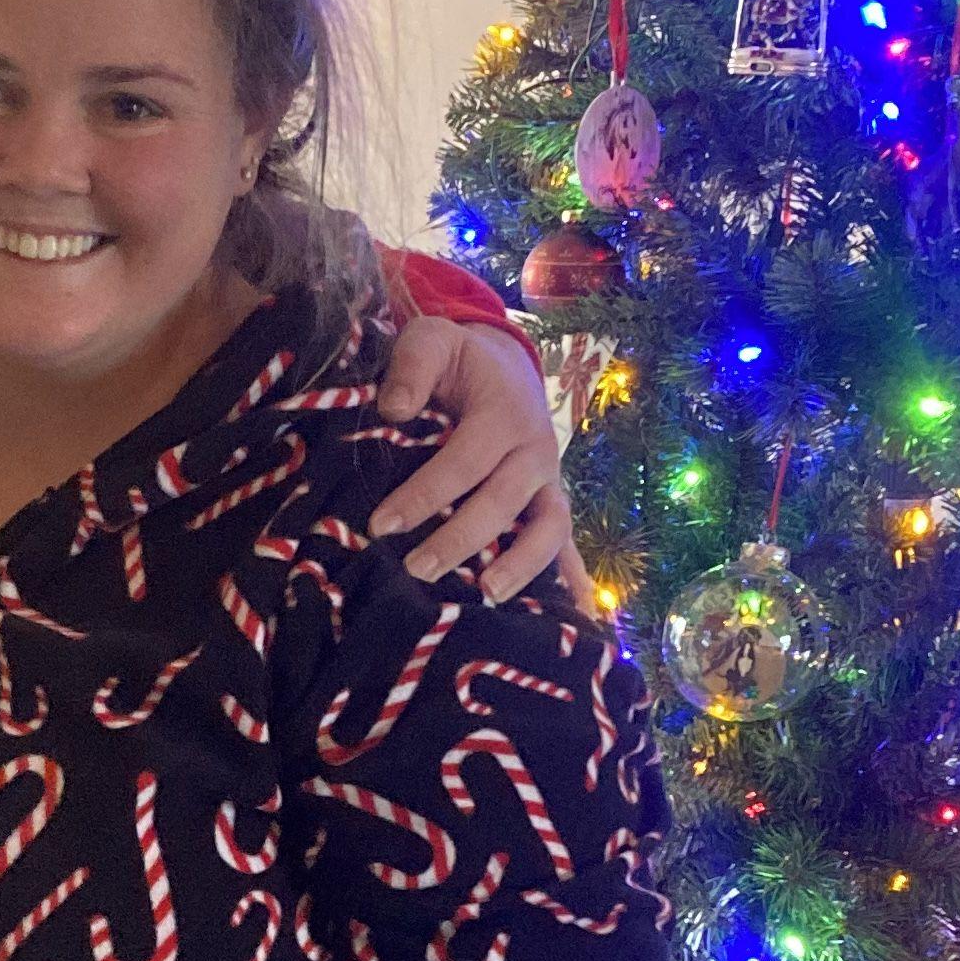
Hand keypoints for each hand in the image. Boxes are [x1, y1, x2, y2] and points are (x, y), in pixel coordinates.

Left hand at [370, 316, 583, 602]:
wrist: (503, 364)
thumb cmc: (457, 359)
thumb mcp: (431, 340)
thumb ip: (411, 366)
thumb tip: (393, 410)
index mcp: (506, 413)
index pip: (464, 461)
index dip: (425, 495)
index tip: (381, 525)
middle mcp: (536, 451)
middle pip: (504, 501)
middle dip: (460, 539)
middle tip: (417, 569)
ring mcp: (549, 481)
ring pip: (548, 528)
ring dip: (521, 565)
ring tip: (485, 595)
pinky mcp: (551, 502)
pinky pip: (567, 545)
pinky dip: (574, 580)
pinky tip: (578, 619)